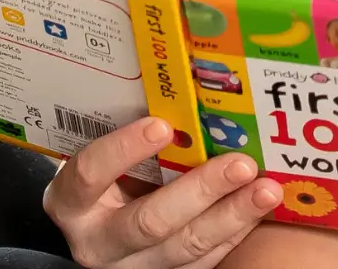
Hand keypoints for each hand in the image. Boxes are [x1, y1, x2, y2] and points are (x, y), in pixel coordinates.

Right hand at [44, 116, 281, 268]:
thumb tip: (180, 86)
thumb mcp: (99, 154)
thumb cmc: (102, 175)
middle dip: (201, 190)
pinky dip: (235, 232)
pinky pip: (204, 261)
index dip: (123, 149)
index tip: (161, 125)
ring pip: (186, 246)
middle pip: (150, 221)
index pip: (91, 174)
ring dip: (232, 215)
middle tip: (241, 163)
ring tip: (266, 189)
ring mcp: (131, 265)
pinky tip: (258, 207)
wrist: (95, 224)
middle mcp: (96, 241)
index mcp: (71, 201)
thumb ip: (127, 134)